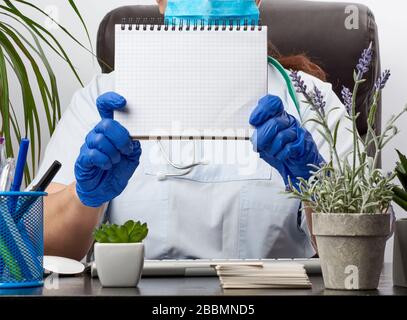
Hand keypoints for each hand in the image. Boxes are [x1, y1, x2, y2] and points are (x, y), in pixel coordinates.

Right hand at [74, 92, 141, 207]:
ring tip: (116, 161)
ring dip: (114, 153)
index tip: (123, 102)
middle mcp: (98, 134)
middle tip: (126, 149)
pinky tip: (107, 165)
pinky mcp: (83, 158)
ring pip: (100, 140)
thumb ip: (135, 147)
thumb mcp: (131, 159)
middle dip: (121, 138)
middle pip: (106, 124)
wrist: (102, 190)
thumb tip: (137, 138)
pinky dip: (105, 161)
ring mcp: (89, 145)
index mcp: (110, 131)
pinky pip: (93, 154)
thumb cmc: (115, 172)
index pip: (105, 107)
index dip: (111, 100)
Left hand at [249, 94, 323, 187]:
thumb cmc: (280, 152)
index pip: (272, 103)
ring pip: (282, 135)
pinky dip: (281, 155)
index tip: (253, 121)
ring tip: (272, 153)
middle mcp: (289, 121)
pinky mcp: (304, 145)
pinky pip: (289, 148)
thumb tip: (252, 136)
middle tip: (258, 146)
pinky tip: (280, 157)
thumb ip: (257, 136)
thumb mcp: (264, 143)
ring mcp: (298, 132)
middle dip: (263, 136)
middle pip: (274, 122)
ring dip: (272, 148)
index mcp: (278, 116)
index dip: (262, 110)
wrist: (296, 167)